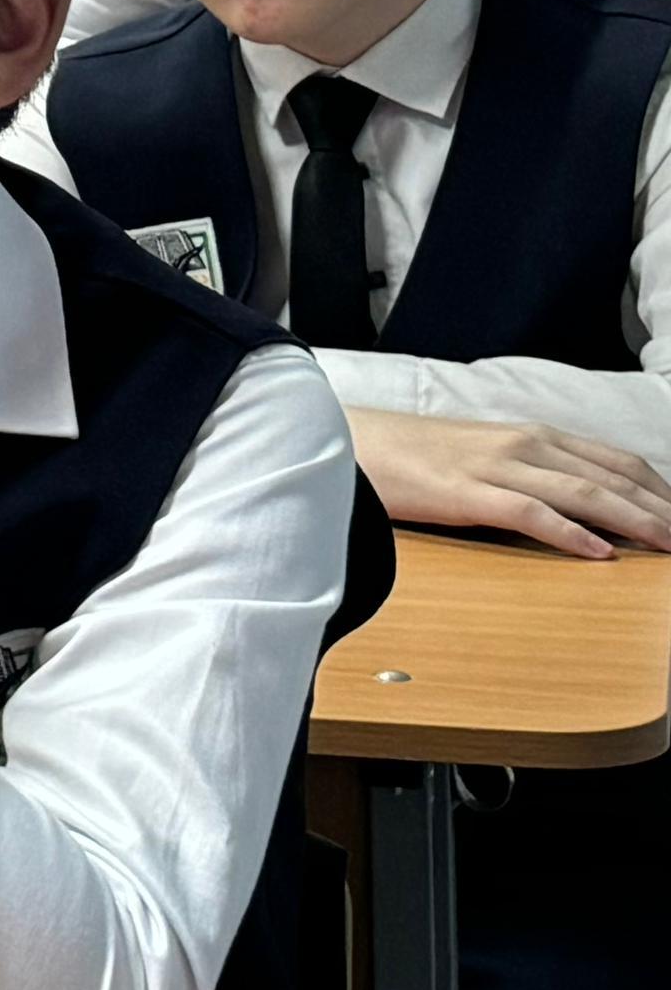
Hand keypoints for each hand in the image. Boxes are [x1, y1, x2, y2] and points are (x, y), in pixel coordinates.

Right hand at [348, 410, 670, 559]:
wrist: (350, 442)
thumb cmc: (416, 456)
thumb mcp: (486, 457)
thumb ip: (532, 474)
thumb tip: (583, 508)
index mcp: (532, 436)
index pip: (618, 461)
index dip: (660, 491)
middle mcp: (524, 445)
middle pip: (613, 477)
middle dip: (660, 510)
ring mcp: (495, 466)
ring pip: (584, 492)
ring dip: (634, 521)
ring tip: (668, 546)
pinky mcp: (466, 493)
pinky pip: (529, 512)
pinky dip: (569, 532)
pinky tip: (598, 553)